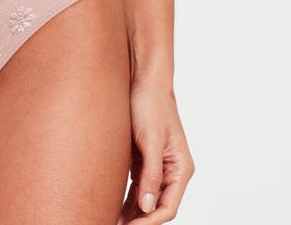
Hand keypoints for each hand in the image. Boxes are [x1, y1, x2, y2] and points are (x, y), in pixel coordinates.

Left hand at [116, 78, 194, 223]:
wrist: (143, 80)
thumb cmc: (150, 105)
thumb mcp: (150, 140)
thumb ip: (150, 174)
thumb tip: (148, 207)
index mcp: (180, 169)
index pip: (168, 207)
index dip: (150, 221)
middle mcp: (171, 171)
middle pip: (157, 206)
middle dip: (139, 219)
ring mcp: (157, 166)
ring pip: (145, 199)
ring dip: (131, 212)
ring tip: (110, 220)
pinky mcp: (143, 160)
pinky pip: (136, 186)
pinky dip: (126, 198)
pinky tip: (113, 207)